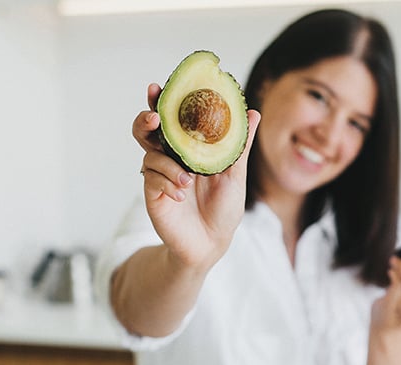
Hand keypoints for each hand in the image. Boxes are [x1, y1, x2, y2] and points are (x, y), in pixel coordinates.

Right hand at [132, 83, 260, 271]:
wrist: (212, 242)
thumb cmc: (224, 208)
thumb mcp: (235, 174)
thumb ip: (239, 144)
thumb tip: (253, 112)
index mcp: (190, 147)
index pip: (174, 118)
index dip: (163, 100)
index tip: (158, 85)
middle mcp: (171, 156)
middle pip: (148, 129)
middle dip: (147, 118)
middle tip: (154, 117)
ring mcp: (160, 173)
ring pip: (148, 152)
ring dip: (167, 162)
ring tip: (186, 177)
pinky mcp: (153, 192)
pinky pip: (152, 177)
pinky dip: (168, 183)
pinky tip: (182, 195)